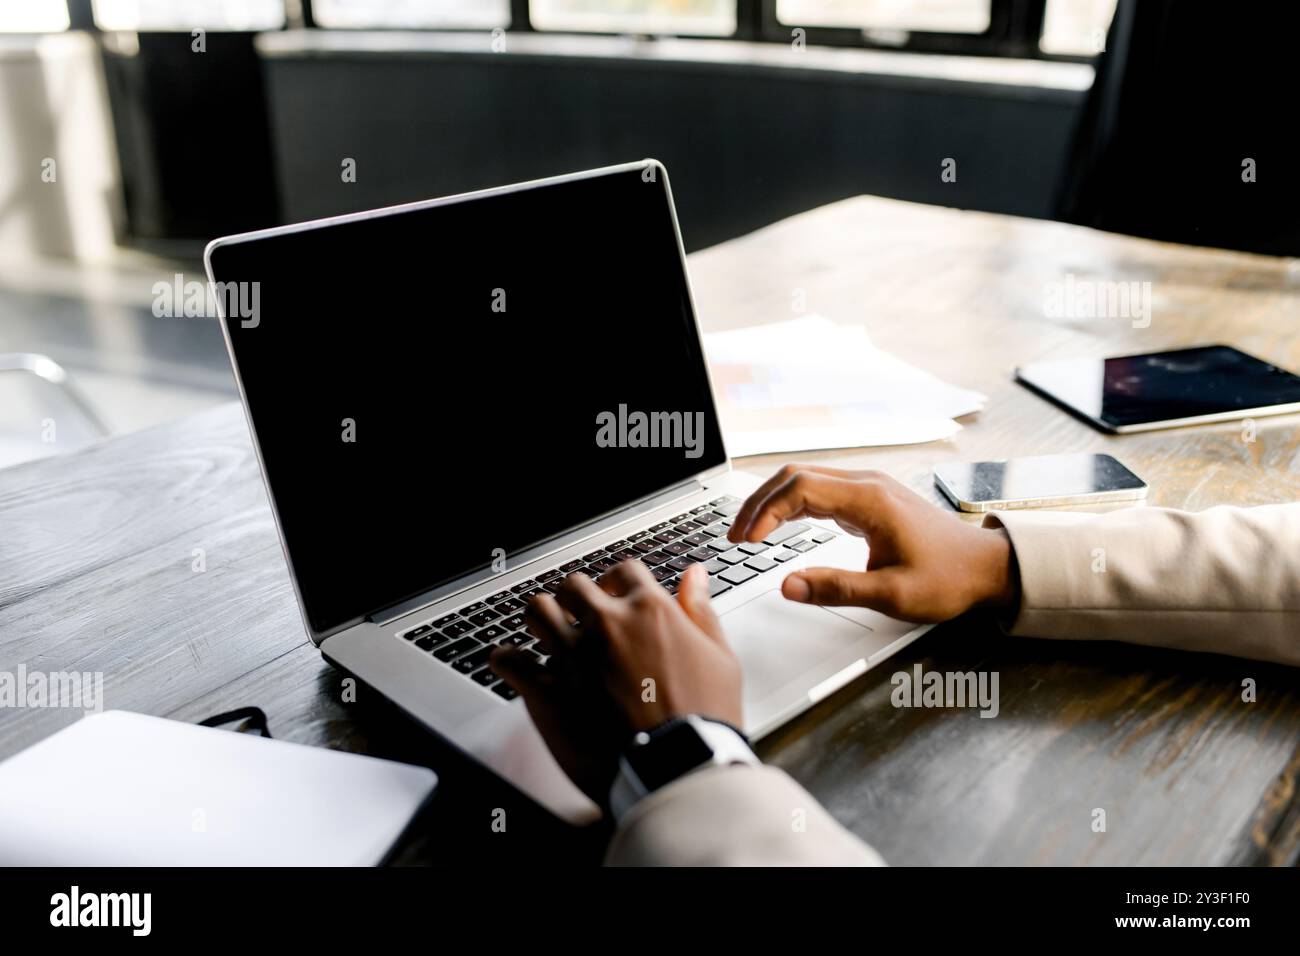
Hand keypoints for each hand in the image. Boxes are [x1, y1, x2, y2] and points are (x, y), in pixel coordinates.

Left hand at [489, 561, 741, 805]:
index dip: (619, 580)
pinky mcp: (548, 692)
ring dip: (542, 619)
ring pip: (537, 611)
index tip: (617, 593)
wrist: (677, 768)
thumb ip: (700, 611)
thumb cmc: (703, 718)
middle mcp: (607, 625)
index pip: (624, 569)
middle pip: (574, 586)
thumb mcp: (719, 658)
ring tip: (549, 633)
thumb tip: (693, 575)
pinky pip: (508, 660)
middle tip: (582, 617)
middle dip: (577, 599)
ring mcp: (573, 657)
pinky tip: (517, 664)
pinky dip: (508, 660)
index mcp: (649, 611)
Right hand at [729, 464, 1019, 622]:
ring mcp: (868, 488)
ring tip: (748, 532)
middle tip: (735, 537)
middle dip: (758, 503)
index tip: (747, 542)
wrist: (985, 568)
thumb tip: (787, 586)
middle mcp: (866, 484)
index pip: (799, 489)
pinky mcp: (869, 498)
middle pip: (795, 476)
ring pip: (804, 479)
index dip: (765, 513)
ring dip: (772, 501)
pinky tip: (779, 526)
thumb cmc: (947, 579)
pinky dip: (791, 505)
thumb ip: (836, 590)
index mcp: (869, 501)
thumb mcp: (891, 595)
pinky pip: (819, 490)